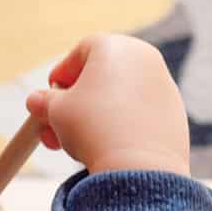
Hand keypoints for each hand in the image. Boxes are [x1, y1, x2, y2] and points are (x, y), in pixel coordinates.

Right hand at [26, 34, 190, 175]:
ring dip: (98, 115)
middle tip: (57, 127)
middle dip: (76, 101)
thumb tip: (36, 101)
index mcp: (114, 46)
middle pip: (102, 75)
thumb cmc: (94, 128)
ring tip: (79, 143)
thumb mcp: (57, 112)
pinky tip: (110, 147)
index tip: (50, 95)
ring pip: (121, 96)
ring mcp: (163, 84)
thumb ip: (45, 102)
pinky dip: (123, 124)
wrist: (139, 165)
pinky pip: (140, 113)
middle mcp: (144, 57)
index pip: (80, 52)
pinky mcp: (175, 111)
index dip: (62, 75)